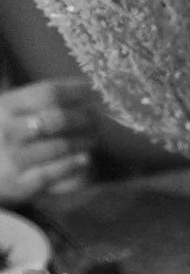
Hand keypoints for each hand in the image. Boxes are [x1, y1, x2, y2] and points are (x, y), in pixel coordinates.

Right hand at [0, 81, 95, 202]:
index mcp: (6, 106)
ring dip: (83, 141)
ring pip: (59, 146)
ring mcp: (14, 157)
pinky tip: (86, 159)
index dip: (76, 91)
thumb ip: (40, 100)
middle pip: (57, 118)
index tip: (95, 91)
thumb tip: (84, 89)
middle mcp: (9, 130)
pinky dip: (73, 165)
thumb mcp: (12, 112)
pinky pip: (54, 173)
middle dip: (83, 117)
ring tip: (93, 138)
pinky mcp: (21, 183)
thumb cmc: (5, 136)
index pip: (48, 92)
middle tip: (97, 119)